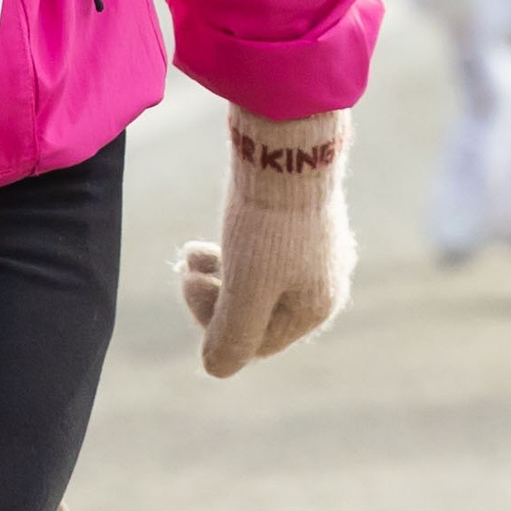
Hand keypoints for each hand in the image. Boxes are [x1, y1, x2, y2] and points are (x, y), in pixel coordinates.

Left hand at [176, 108, 354, 377]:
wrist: (288, 141)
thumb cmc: (268, 222)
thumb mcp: (246, 288)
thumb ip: (232, 336)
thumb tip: (216, 369)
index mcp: (316, 306)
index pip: (255, 342)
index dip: (213, 323)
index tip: (188, 282)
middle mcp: (324, 282)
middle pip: (255, 311)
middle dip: (213, 296)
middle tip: (186, 265)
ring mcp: (317, 250)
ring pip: (257, 279)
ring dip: (218, 272)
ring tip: (192, 251)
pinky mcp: (304, 219)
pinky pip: (264, 250)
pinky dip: (235, 247)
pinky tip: (217, 234)